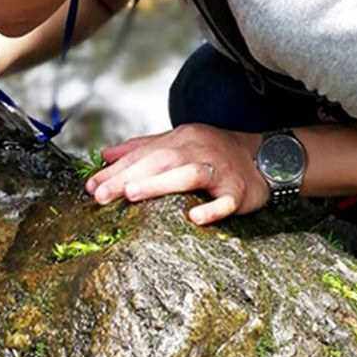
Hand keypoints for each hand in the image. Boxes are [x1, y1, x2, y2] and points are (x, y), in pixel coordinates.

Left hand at [84, 123, 269, 225]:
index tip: (90, 186)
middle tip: (101, 194)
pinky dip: (212, 209)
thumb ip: (142, 148)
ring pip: (189, 174)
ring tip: (133, 195)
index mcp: (183, 138)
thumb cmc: (216, 153)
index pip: (145, 153)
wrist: (266, 157)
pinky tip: (195, 218)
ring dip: (161, 184)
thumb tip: (104, 155)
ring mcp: (220, 169)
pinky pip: (225, 200)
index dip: (117, 169)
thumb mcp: (180, 143)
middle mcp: (199, 149)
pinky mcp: (239, 190)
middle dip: (129, 177)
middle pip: (161, 160)